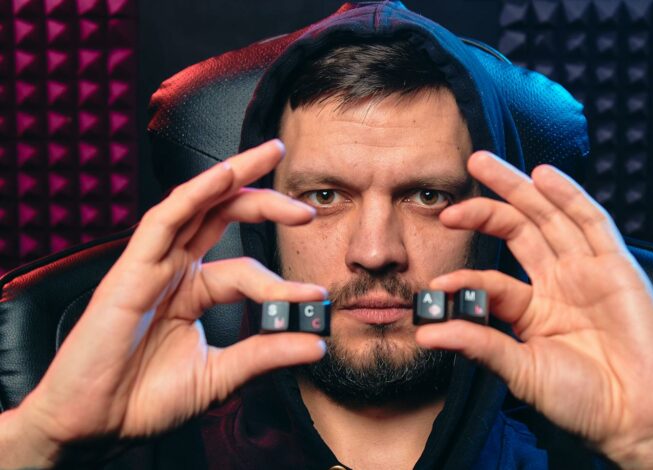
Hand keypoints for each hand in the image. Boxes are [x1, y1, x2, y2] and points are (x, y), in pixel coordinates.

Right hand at [0, 140, 327, 466]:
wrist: (95, 424)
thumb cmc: (144, 399)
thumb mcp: (219, 375)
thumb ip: (264, 354)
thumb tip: (316, 345)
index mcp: (193, 291)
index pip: (246, 271)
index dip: (282, 282)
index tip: (315, 299)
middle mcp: (174, 270)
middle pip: (222, 216)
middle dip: (265, 199)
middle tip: (306, 206)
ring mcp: (153, 265)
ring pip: (195, 204)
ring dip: (234, 175)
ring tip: (271, 154)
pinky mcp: (131, 269)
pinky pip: (163, 221)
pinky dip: (194, 194)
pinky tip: (225, 176)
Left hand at [416, 152, 652, 467]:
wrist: (639, 418)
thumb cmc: (583, 402)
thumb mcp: (521, 371)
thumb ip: (478, 344)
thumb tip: (426, 333)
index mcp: (534, 310)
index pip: (492, 279)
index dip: (466, 275)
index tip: (438, 283)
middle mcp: (559, 283)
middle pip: (520, 229)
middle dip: (489, 202)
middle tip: (459, 179)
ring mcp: (588, 272)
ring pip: (549, 217)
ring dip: (519, 187)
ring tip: (484, 163)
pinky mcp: (617, 267)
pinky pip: (592, 223)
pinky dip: (569, 196)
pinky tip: (544, 175)